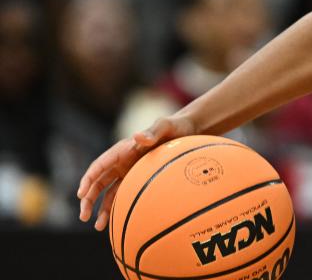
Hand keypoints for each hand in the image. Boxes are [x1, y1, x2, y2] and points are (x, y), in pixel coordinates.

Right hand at [76, 115, 194, 230]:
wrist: (188, 131)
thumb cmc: (175, 127)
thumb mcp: (164, 126)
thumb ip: (153, 132)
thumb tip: (137, 136)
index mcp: (124, 149)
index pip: (99, 165)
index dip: (88, 179)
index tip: (81, 194)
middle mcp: (123, 161)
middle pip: (99, 182)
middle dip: (88, 199)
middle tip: (83, 216)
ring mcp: (130, 172)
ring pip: (109, 192)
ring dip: (101, 209)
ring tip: (98, 227)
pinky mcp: (139, 180)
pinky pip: (124, 196)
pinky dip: (118, 208)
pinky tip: (116, 223)